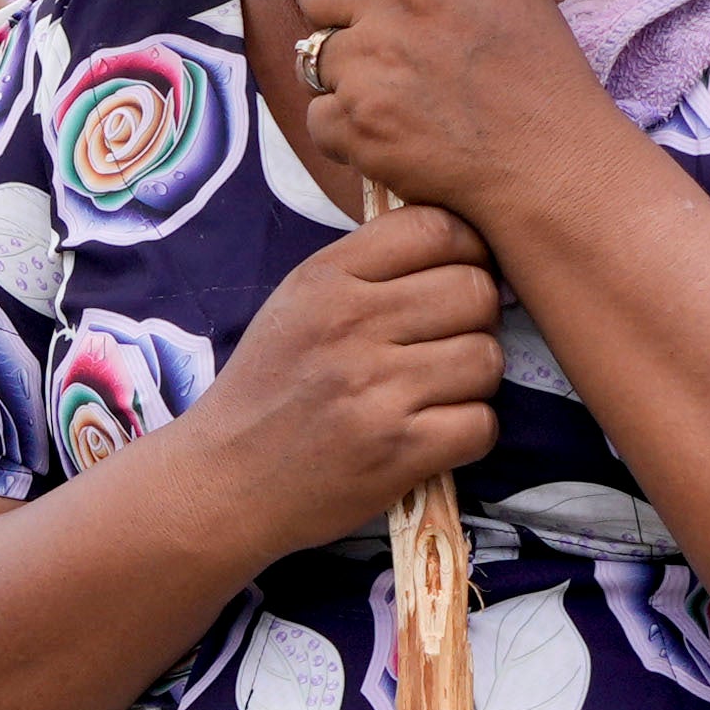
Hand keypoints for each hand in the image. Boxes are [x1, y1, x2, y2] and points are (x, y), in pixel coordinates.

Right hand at [182, 201, 504, 554]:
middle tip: (450, 342)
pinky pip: (481, 423)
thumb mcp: (297, 304)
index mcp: (326, 279)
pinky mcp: (397, 451)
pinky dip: (469, 433)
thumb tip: (464, 246)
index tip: (460, 275)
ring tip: (439, 391)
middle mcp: (350, 326)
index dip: (469, 249)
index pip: (436, 228)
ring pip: (486, 358)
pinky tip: (434, 434)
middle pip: (476, 292)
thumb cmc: (268, 388)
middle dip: (477, 318)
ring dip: (475, 379)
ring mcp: (375, 390)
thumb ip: (367, 268)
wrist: (223, 481)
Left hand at [244, 0, 612, 229]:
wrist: (554, 168)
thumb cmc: (537, 79)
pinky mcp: (359, 124)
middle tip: (378, 44)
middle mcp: (404, 0)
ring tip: (397, 96)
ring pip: (311, 54)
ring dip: (343, 77)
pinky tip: (394, 136)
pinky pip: (318, 116)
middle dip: (336, 13)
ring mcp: (375, 64)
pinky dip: (347, 132)